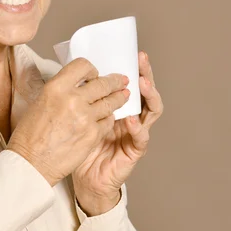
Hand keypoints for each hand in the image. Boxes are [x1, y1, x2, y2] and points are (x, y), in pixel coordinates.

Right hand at [7, 58, 128, 185]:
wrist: (31, 163)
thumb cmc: (30, 135)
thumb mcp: (41, 101)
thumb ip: (61, 90)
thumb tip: (78, 84)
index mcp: (56, 87)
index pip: (83, 65)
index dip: (91, 69)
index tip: (94, 75)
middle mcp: (72, 99)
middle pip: (102, 83)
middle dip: (114, 82)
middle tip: (122, 81)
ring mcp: (85, 117)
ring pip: (110, 102)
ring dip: (118, 98)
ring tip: (123, 96)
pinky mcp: (93, 135)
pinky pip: (108, 121)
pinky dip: (109, 118)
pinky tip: (108, 118)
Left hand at [72, 51, 163, 215]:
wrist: (86, 177)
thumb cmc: (82, 145)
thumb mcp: (82, 115)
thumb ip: (86, 97)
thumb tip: (78, 71)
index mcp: (121, 106)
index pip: (131, 83)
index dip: (133, 68)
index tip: (131, 52)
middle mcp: (133, 116)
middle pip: (146, 91)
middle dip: (146, 74)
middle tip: (141, 60)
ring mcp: (137, 132)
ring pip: (152, 110)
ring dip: (148, 95)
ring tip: (141, 83)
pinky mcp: (136, 150)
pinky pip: (142, 137)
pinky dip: (137, 127)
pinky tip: (130, 118)